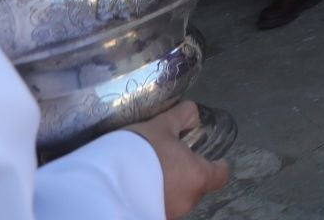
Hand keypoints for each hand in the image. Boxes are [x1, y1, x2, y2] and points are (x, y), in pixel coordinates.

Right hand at [127, 101, 228, 217]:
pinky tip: (134, 188)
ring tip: (146, 175)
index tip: (210, 158)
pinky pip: (156, 208)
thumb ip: (181, 117)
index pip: (220, 175)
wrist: (103, 185)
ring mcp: (167, 215)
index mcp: (197, 177)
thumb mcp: (160, 126)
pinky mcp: (146, 219)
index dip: (217, 166)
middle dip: (185, 176)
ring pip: (175, 199)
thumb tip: (193, 114)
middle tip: (168, 162)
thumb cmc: (139, 152)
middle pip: (195, 188)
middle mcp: (187, 201)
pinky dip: (151, 200)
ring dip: (167, 189)